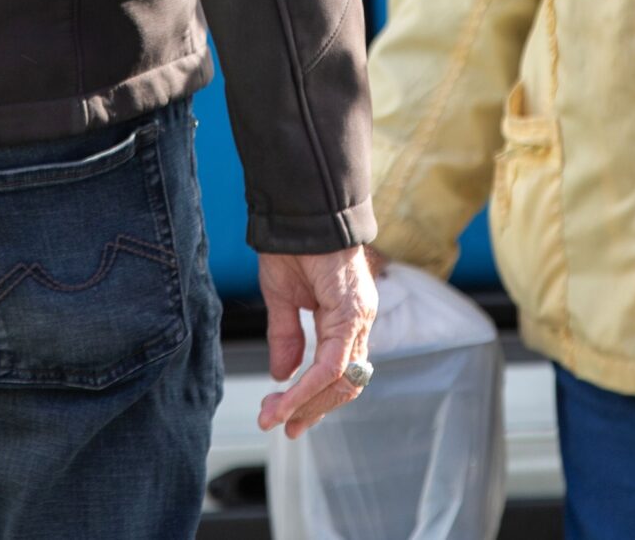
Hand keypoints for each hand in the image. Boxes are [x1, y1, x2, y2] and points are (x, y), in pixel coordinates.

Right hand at [255, 246, 379, 438]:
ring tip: (275, 416)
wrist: (300, 209)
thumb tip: (282, 374)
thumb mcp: (283, 297)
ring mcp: (358, 317)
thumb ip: (286, 336)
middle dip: (310, 410)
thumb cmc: (293, 244)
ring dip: (306, 404)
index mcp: (345, 317)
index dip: (313, 399)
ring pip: (340, 380)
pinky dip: (306, 387)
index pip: (338, 372)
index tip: (284, 418)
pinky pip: (331, 363)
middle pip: (343, 384)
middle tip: (280, 426)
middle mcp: (359, 321)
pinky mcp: (350, 312)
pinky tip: (284, 399)